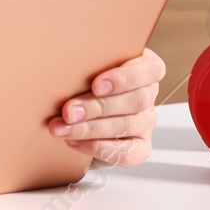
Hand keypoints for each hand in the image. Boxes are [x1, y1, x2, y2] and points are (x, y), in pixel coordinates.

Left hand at [47, 47, 165, 166]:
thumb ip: (84, 60)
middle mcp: (147, 94)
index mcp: (142, 67)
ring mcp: (145, 122)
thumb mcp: (84, 63)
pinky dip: (98, 148)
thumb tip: (60, 56)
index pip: (149, 70)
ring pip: (126, 126)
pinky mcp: (139, 147)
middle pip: (134, 101)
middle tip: (68, 111)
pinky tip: (74, 142)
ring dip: (89, 129)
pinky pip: (126, 153)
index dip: (125, 78)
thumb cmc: (79, 77)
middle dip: (97, 107)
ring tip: (61, 128)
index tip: (96, 84)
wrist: (74, 110)